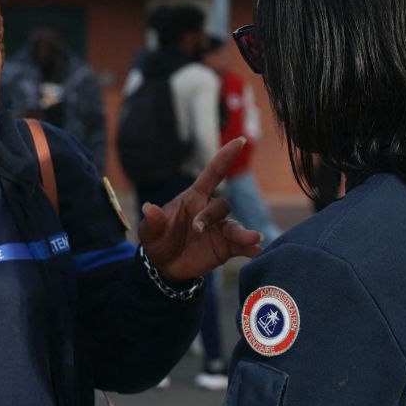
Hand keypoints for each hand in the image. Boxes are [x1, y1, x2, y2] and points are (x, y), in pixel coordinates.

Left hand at [139, 138, 264, 280]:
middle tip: (196, 229)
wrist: (164, 265)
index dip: (225, 157)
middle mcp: (210, 211)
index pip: (213, 173)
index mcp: (193, 198)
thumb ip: (153, 221)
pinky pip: (242, 245)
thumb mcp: (150, 231)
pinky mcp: (226, 247)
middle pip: (221, 206)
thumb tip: (148, 208)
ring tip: (253, 237)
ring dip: (243, 232)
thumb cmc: (158, 240)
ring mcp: (220, 229)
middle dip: (210, 216)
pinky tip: (258, 250)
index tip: (239, 140)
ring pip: (235, 226)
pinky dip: (251, 247)